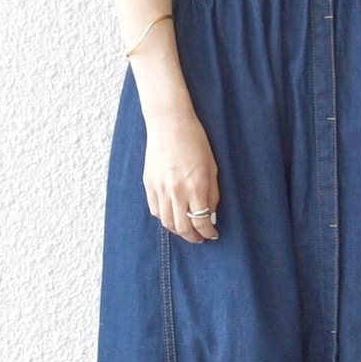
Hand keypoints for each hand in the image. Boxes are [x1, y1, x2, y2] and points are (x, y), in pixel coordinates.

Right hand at [143, 105, 220, 242]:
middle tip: (200, 238)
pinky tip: (171, 215)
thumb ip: (212, 193)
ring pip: (167, 222)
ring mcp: (160, 188)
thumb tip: (210, 214)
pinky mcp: (149, 184)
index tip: (212, 234)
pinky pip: (155, 210)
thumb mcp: (212, 167)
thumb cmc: (195, 141)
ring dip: (178, 230)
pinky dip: (164, 218)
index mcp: (196, 187)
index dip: (207, 233)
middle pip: (182, 228)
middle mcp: (176, 191)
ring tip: (186, 229)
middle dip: (193, 237)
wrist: (169, 123)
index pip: (201, 222)